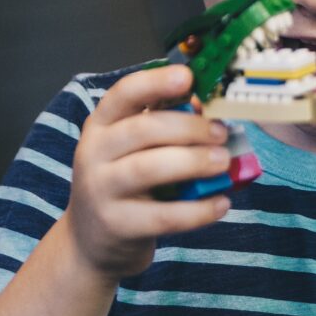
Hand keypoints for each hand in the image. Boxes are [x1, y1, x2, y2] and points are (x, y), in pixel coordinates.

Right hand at [61, 65, 231, 280]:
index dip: (156, 82)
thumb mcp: (135, 147)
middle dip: (189, 128)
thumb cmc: (125, 180)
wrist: (93, 239)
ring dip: (193, 162)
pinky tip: (221, 203)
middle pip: (142, 130)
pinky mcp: (117, 225)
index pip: (124, 93)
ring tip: (223, 162)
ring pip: (148, 169)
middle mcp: (94, 152)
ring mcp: (101, 190)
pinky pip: (163, 216)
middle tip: (221, 132)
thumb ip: (166, 122)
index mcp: (102, 124)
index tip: (187, 77)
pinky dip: (197, 210)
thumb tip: (206, 104)